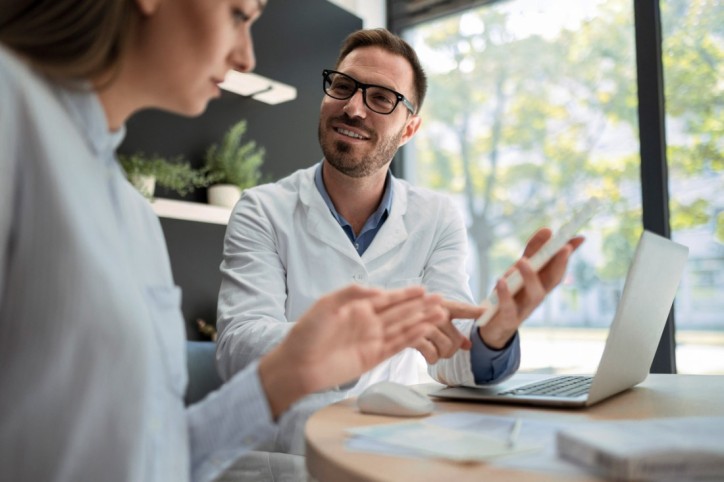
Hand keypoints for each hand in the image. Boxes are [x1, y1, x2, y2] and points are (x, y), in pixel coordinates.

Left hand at [258, 284, 445, 417]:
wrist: (296, 366)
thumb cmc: (306, 333)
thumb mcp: (326, 305)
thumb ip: (351, 293)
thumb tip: (378, 290)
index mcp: (357, 308)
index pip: (387, 298)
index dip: (406, 294)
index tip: (423, 289)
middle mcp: (367, 323)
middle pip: (400, 313)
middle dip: (420, 306)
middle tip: (441, 300)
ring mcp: (371, 340)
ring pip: (402, 328)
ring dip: (421, 321)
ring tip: (440, 314)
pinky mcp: (372, 358)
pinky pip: (395, 346)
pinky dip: (410, 339)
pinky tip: (424, 331)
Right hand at [414, 299, 483, 363]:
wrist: (384, 319)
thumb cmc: (411, 320)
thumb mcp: (431, 321)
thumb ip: (451, 330)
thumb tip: (469, 345)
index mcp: (439, 304)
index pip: (461, 309)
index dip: (474, 311)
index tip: (486, 312)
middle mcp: (433, 311)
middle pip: (456, 339)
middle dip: (452, 348)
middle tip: (444, 349)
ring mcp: (423, 323)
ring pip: (446, 347)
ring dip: (442, 354)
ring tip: (434, 351)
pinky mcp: (414, 336)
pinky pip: (433, 354)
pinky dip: (432, 358)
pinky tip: (428, 355)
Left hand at [479, 228, 583, 348]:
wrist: (493, 325)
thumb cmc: (511, 294)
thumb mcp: (520, 270)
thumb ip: (534, 251)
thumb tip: (549, 230)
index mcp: (543, 283)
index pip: (558, 266)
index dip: (568, 252)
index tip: (578, 237)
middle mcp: (538, 295)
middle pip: (553, 280)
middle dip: (560, 264)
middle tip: (564, 247)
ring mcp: (526, 309)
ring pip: (535, 295)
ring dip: (530, 277)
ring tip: (522, 260)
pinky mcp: (509, 320)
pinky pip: (509, 308)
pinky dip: (505, 295)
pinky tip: (500, 281)